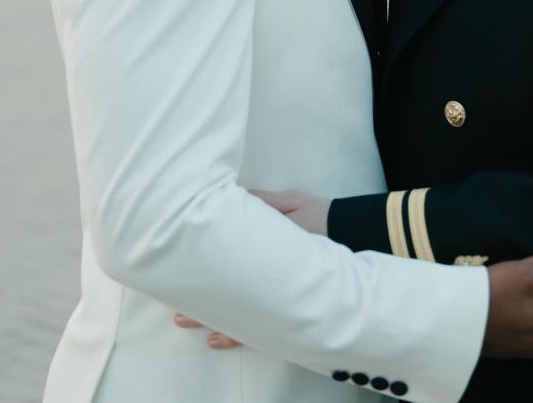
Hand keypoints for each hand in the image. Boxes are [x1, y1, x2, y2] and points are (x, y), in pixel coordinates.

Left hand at [172, 190, 331, 350]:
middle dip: (202, 305)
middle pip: (231, 296)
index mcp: (271, 250)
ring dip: (212, 321)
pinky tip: (218, 338)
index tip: (183, 273)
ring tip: (187, 323)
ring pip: (241, 318)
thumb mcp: (293, 201)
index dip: (206, 269)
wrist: (355, 233)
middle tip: (177, 314)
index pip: (232, 261)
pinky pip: (260, 327)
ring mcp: (281, 297)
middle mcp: (274, 279)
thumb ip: (264, 201)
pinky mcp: (288, 306)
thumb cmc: (322, 215)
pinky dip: (237, 334)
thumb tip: (236, 193)